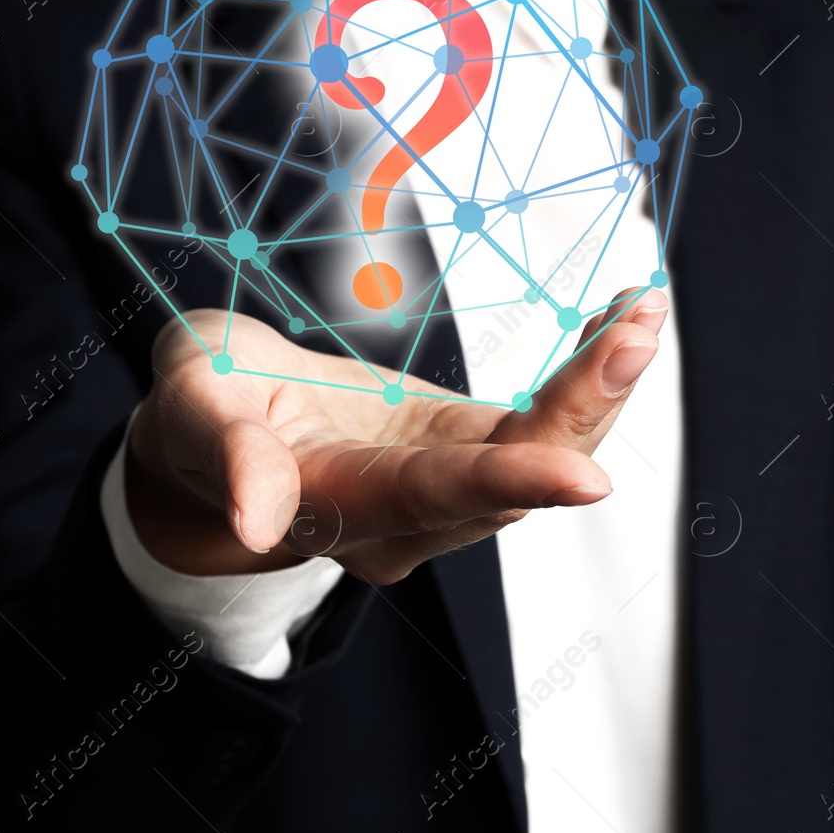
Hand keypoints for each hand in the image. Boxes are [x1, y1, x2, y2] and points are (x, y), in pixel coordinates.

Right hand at [124, 288, 666, 584]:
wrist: (218, 436)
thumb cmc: (197, 415)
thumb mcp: (190, 414)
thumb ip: (228, 457)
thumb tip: (256, 523)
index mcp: (338, 507)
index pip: (433, 497)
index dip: (508, 483)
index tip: (585, 476)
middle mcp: (406, 516)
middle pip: (511, 478)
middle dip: (582, 409)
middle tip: (638, 329)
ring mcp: (442, 488)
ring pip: (539, 455)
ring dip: (598, 389)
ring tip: (643, 309)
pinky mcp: (462, 450)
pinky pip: (537, 427)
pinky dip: (583, 378)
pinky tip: (620, 319)